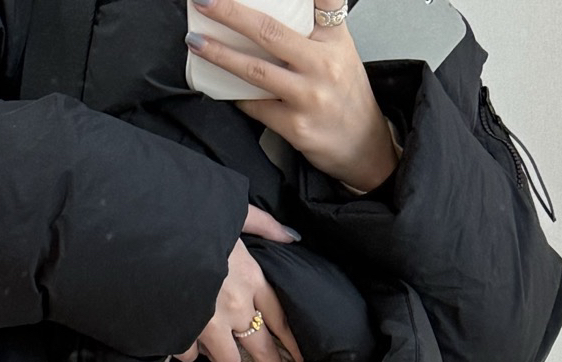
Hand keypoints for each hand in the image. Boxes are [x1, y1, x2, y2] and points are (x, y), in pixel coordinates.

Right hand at [173, 204, 305, 361]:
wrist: (147, 233)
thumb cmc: (190, 217)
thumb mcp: (232, 211)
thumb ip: (263, 224)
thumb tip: (291, 236)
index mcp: (251, 278)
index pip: (281, 318)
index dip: (293, 342)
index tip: (304, 361)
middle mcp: (236, 307)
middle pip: (262, 350)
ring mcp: (209, 325)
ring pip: (227, 360)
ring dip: (221, 353)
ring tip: (211, 342)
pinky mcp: (182, 335)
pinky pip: (191, 355)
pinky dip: (187, 347)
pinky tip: (181, 333)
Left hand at [185, 0, 399, 192]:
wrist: (364, 147)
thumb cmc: (346, 96)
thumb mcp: (341, 49)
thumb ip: (319, 21)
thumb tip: (287, 5)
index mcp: (334, 41)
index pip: (323, 1)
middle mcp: (322, 66)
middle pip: (269, 32)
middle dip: (231, 14)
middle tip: (205, 2)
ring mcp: (308, 98)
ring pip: (255, 71)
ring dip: (220, 55)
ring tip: (197, 43)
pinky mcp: (295, 128)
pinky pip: (256, 107)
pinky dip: (235, 95)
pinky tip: (221, 85)